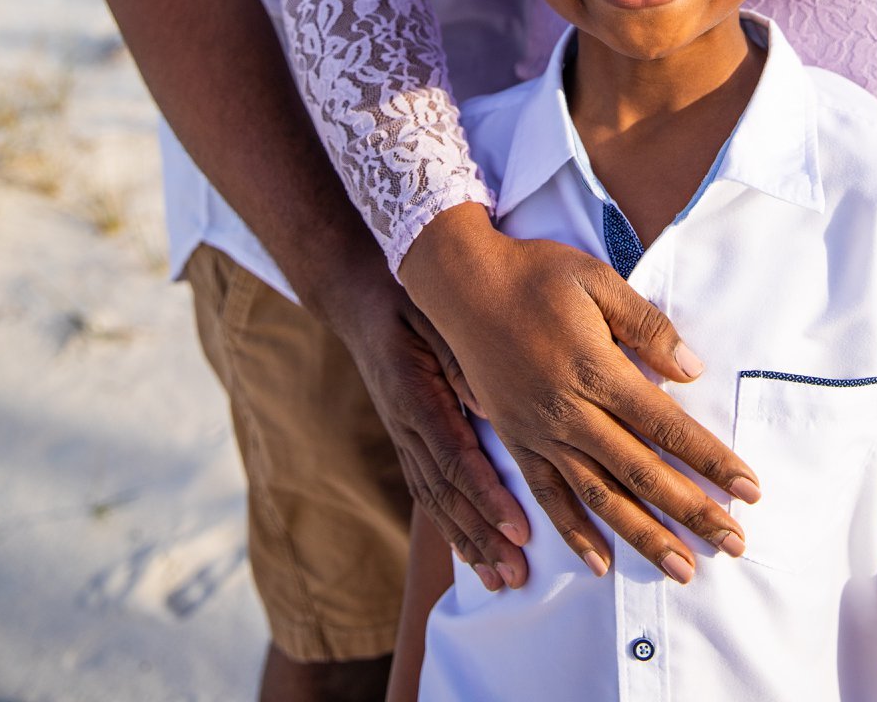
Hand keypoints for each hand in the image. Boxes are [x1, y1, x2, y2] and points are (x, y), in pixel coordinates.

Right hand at [328, 253, 532, 593]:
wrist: (356, 295)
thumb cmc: (402, 295)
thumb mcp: (429, 312)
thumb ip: (457, 357)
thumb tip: (490, 405)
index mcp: (412, 394)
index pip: (453, 457)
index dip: (486, 497)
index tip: (519, 528)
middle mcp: (403, 423)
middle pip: (445, 493)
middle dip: (482, 536)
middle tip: (517, 575)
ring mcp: (401, 433)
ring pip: (434, 499)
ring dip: (467, 541)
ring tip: (501, 580)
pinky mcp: (404, 436)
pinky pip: (426, 489)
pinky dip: (448, 524)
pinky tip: (470, 553)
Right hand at [401, 205, 759, 583]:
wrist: (463, 283)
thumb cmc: (536, 274)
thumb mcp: (596, 279)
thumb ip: (646, 324)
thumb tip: (692, 370)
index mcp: (595, 369)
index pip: (667, 426)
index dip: (711, 460)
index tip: (750, 489)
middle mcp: (568, 411)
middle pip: (640, 472)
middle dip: (692, 511)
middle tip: (734, 544)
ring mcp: (538, 431)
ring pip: (598, 497)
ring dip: (643, 536)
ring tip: (682, 570)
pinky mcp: (514, 439)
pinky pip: (546, 496)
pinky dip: (573, 532)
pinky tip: (600, 563)